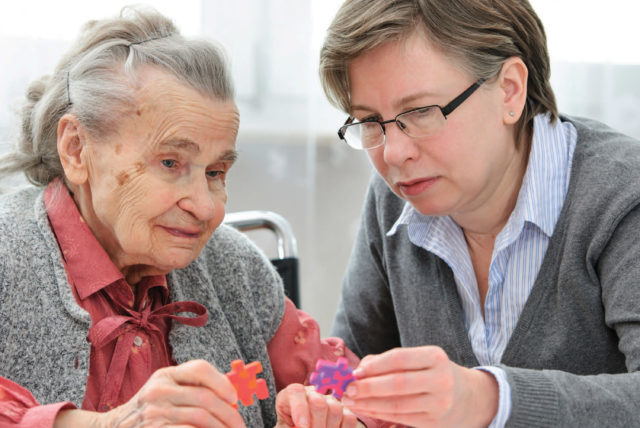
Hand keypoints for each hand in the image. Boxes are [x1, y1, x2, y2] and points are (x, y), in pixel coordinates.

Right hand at [55, 359, 245, 427]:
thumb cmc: (149, 412)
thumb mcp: (165, 392)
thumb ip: (192, 389)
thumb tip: (231, 396)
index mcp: (165, 375)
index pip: (200, 369)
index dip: (222, 382)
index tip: (235, 398)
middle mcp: (158, 390)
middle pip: (205, 398)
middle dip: (229, 414)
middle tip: (240, 426)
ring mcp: (154, 413)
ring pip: (201, 418)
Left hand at [275, 383, 362, 427]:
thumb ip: (288, 427)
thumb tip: (303, 425)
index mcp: (290, 395)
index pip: (295, 391)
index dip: (299, 408)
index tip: (302, 426)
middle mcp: (311, 394)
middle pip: (318, 402)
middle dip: (316, 425)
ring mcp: (329, 401)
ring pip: (335, 410)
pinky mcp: (344, 411)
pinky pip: (349, 419)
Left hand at [340, 346, 498, 427]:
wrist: (467, 398)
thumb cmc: (433, 373)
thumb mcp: (419, 360)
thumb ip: (389, 361)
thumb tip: (359, 369)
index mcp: (435, 357)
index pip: (399, 358)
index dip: (374, 365)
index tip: (355, 371)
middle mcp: (440, 379)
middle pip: (397, 384)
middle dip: (368, 387)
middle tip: (348, 389)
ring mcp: (439, 403)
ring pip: (397, 404)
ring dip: (369, 403)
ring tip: (350, 400)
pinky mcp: (434, 422)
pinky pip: (401, 418)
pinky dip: (379, 413)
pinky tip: (365, 409)